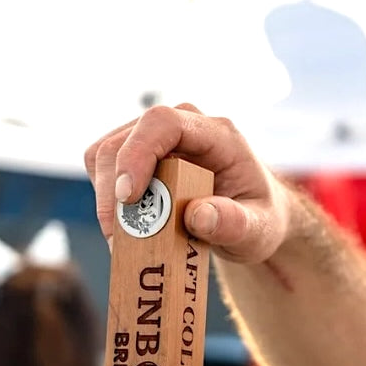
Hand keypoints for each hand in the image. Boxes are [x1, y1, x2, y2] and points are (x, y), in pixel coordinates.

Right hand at [84, 104, 293, 264]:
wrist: (254, 219)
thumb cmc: (260, 220)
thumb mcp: (260, 230)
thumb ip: (236, 224)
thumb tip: (198, 217)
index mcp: (217, 135)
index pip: (163, 122)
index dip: (138, 153)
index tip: (127, 196)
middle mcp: (183, 125)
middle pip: (124, 140)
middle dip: (111, 189)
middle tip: (119, 239)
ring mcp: (157, 139)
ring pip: (106, 155)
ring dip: (105, 199)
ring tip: (123, 242)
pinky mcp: (139, 156)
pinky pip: (105, 170)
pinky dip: (106, 202)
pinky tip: (124, 231)